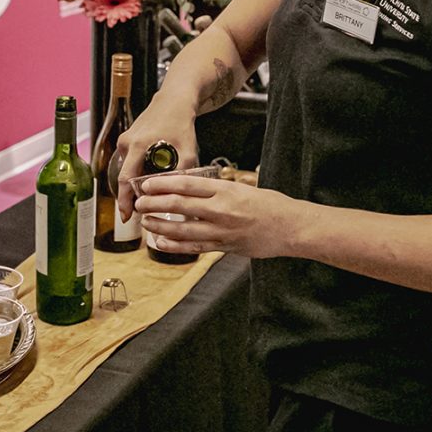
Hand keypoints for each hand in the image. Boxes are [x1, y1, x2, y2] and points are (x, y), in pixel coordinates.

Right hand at [115, 95, 198, 220]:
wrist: (173, 100)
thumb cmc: (180, 123)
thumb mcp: (188, 150)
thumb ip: (183, 173)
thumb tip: (180, 196)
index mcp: (138, 145)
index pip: (126, 178)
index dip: (125, 200)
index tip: (126, 216)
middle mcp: (127, 142)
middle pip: (124, 177)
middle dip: (130, 196)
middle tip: (139, 211)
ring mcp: (125, 140)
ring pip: (128, 169)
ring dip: (136, 182)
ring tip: (149, 193)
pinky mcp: (127, 139)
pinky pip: (129, 161)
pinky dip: (137, 171)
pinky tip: (149, 176)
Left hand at [134, 175, 300, 258]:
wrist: (292, 227)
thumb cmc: (270, 205)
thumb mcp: (243, 188)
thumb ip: (218, 190)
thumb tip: (191, 189)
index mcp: (225, 190)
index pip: (187, 184)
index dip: (163, 184)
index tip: (147, 184)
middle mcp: (221, 209)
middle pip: (179, 205)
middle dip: (154, 204)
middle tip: (139, 202)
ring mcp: (222, 230)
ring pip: (183, 229)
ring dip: (160, 225)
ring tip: (145, 222)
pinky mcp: (225, 247)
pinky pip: (195, 247)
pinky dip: (175, 245)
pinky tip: (161, 241)